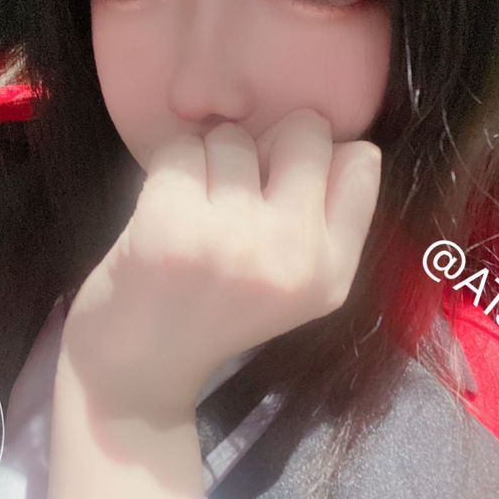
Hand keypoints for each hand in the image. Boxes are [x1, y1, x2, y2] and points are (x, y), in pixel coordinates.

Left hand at [62, 108, 381, 419]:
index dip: (320, 154)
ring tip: (196, 209)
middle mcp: (292, 257)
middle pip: (304, 132)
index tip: (284, 181)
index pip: (361, 162)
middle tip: (237, 188)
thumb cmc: (213, 313)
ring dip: (210, 160)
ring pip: (234, 137)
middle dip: (267, 143)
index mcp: (331, 274)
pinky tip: (163, 209)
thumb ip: (319, 217)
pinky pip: (181, 148)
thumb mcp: (292, 286)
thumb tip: (319, 130)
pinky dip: (168, 169)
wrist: (137, 368)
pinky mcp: (171, 224)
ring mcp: (232, 239)